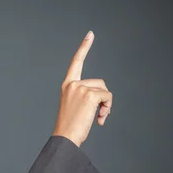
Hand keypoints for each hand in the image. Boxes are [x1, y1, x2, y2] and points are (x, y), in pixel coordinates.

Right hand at [53, 30, 112, 146]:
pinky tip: (100, 119)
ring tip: (98, 118)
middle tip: (98, 115)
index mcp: (67, 85)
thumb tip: (103, 98)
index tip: (90, 34)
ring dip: (106, 105)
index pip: (76, 62)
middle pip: (99, 82)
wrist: (65, 137)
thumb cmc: (70, 126)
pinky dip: (108, 108)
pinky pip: (107, 97)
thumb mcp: (74, 106)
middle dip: (103, 98)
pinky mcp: (89, 95)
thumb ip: (85, 95)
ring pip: (105, 90)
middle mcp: (73, 84)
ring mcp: (80, 88)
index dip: (84, 48)